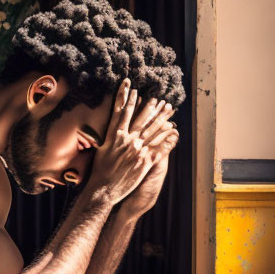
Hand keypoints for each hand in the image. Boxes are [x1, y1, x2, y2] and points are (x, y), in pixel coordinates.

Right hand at [84, 80, 174, 205]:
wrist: (104, 189)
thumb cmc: (100, 170)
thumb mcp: (100, 148)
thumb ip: (107, 136)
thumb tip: (103, 126)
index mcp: (115, 135)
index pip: (121, 111)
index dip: (125, 96)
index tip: (129, 84)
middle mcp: (127, 140)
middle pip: (141, 118)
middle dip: (150, 105)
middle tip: (157, 96)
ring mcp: (138, 150)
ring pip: (153, 130)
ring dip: (162, 117)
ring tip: (168, 108)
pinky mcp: (146, 161)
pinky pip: (160, 147)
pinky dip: (168, 138)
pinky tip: (174, 130)